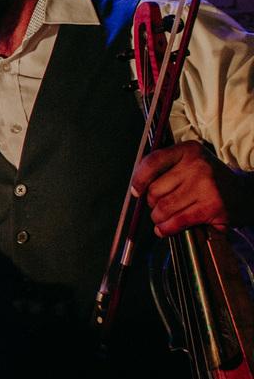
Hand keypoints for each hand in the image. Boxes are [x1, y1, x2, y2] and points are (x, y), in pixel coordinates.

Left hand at [131, 140, 253, 236]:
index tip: (136, 191)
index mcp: (188, 150)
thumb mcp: (188, 163)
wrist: (243, 194)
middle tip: (160, 205)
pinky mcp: (211, 207)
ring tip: (164, 217)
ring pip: (163, 208)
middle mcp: (197, 166)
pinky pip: (177, 221)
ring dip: (158, 218)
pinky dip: (166, 229)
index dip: (139, 179)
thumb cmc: (207, 180)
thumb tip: (136, 187)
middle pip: (155, 190)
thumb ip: (163, 168)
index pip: (152, 162)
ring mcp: (206, 186)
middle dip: (152, 203)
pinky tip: (165, 228)